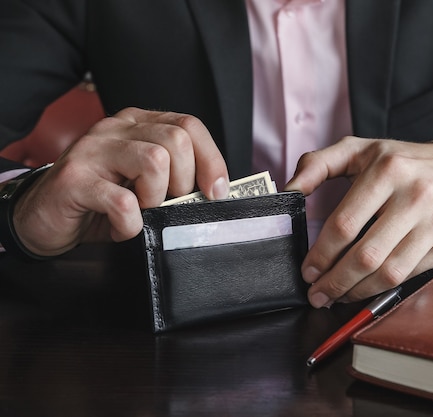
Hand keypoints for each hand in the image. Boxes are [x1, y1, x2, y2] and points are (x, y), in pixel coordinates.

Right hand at [13, 107, 228, 255]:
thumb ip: (175, 176)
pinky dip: (130, 224)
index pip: (189, 125)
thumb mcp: (145, 182)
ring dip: (156, 199)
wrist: (45, 217)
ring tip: (141, 212)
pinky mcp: (74, 179)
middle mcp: (116, 129)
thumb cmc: (102, 202)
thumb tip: (218, 190)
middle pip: (176, 141)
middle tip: (165, 204)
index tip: (216, 191)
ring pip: (154, 161)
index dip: (212, 160)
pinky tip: (120, 228)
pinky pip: (123, 202)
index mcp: (138, 124)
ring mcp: (93, 150)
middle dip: (183, 181)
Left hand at [285, 136, 432, 307]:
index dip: (322, 254)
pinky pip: (408, 276)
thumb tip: (289, 190)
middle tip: (317, 293)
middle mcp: (415, 196)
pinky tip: (364, 288)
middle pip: (366, 255)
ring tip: (337, 296)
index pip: (345, 224)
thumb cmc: (403, 162)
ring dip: (356, 292)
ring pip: (388, 273)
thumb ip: (318, 164)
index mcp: (387, 170)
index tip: (308, 270)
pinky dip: (382, 288)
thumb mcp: (360, 150)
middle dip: (335, 282)